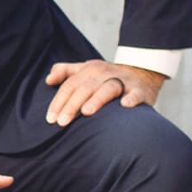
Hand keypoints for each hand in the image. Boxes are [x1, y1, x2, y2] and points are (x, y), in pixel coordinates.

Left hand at [45, 59, 165, 125]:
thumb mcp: (87, 70)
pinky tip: (124, 106)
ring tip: (86, 113)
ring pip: (108, 88)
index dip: (59, 101)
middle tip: (61, 123)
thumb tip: (48, 80)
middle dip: (72, 105)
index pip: (70, 85)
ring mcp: (124, 81)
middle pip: (85, 88)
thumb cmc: (107, 77)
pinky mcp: (140, 90)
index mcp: (91, 69)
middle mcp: (106, 73)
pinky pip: (136, 94)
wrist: (143, 73)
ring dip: (97, 99)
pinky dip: (131, 98)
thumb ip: (65, 71)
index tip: (50, 119)